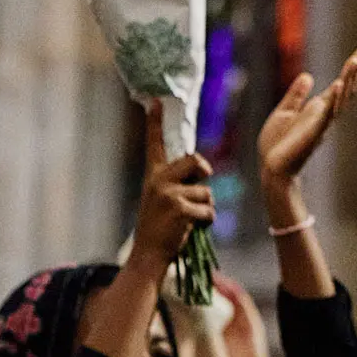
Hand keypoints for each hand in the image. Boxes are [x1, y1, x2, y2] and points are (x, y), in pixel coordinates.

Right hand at [132, 102, 214, 269]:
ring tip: (187, 221)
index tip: (156, 100)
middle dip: (204, 174)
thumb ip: (178, 182)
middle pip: (196, 161)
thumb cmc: (160, 228)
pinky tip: (190, 230)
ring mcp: (168, 194)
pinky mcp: (179, 209)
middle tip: (198, 189)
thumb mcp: (162, 199)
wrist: (147, 255)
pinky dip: (206, 223)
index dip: (155, 121)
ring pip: (206, 192)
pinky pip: (208, 211)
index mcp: (153, 175)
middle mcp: (158, 180)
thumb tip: (202, 169)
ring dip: (204, 209)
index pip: (154, 143)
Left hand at [259, 52, 356, 199]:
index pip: (338, 87)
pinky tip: (339, 84)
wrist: (271, 169)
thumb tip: (308, 75)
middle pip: (345, 90)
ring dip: (348, 80)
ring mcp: (320, 124)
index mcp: (318, 111)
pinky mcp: (313, 132)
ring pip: (340, 99)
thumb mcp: (283, 113)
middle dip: (353, 72)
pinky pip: (327, 114)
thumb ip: (296, 95)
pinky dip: (335, 99)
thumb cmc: (277, 145)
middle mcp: (324, 116)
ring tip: (355, 61)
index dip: (349, 71)